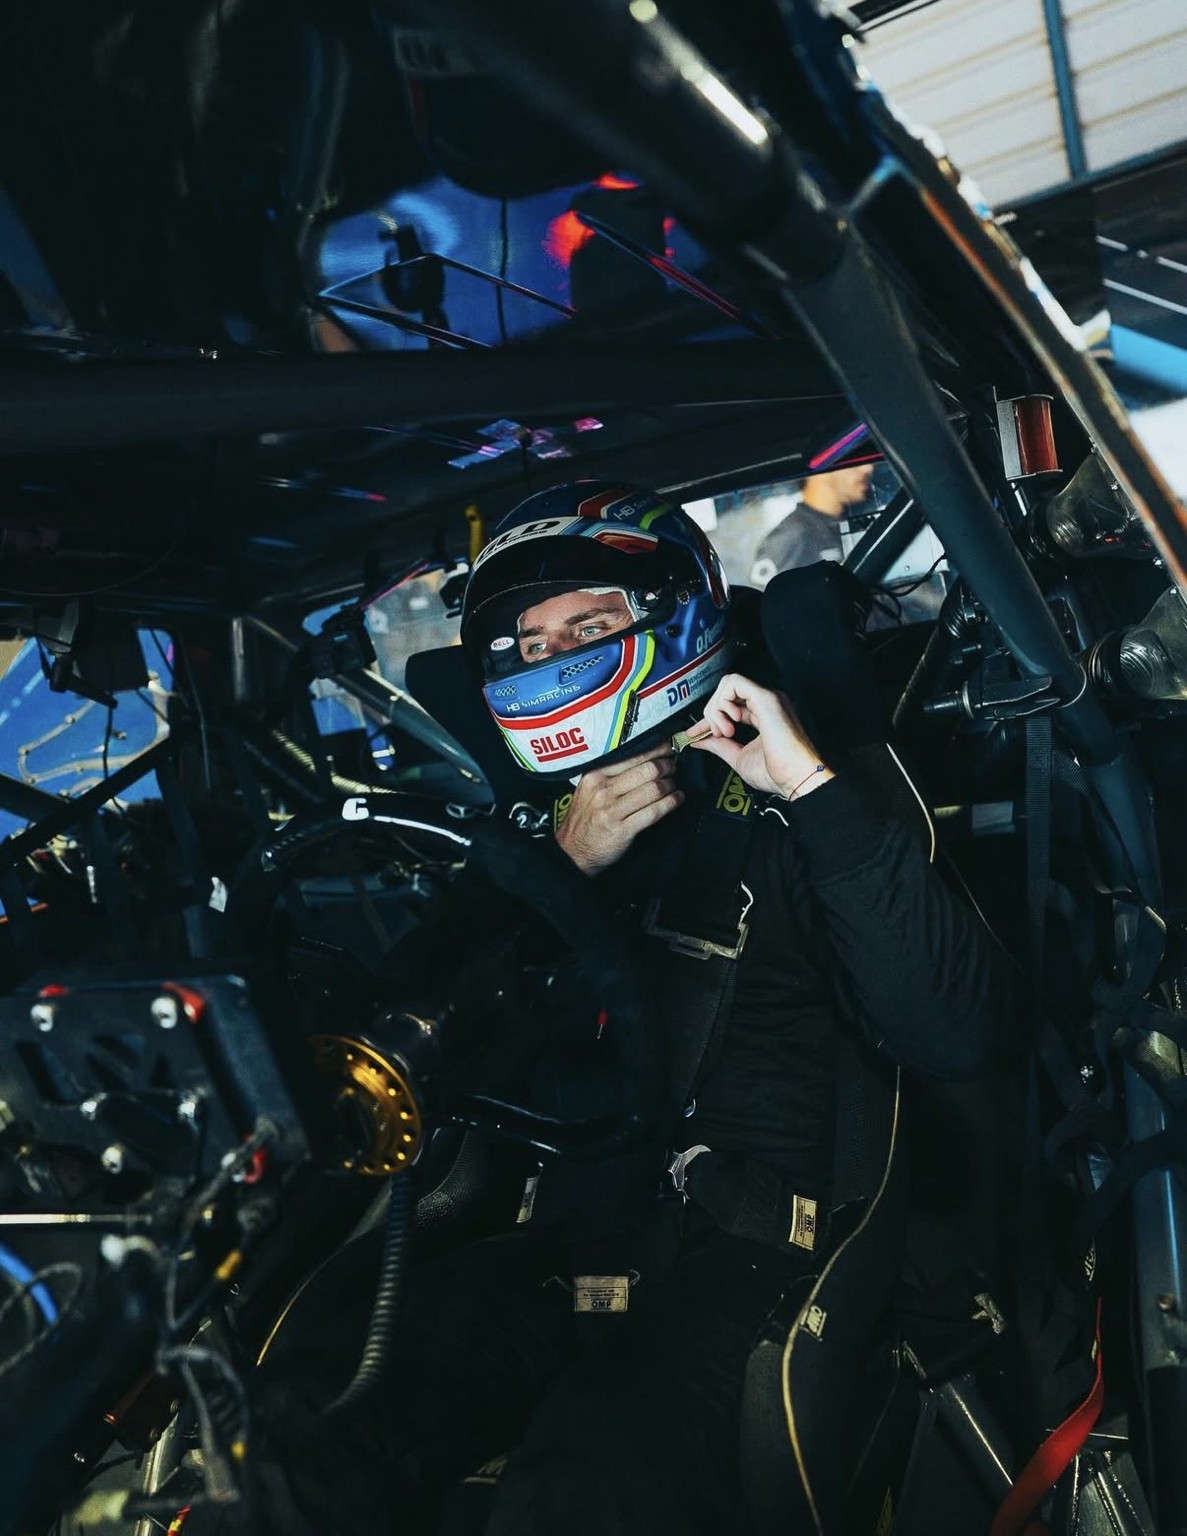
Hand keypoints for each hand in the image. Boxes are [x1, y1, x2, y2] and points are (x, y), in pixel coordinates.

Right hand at [555, 742, 683, 875]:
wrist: (573, 852)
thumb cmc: (585, 819)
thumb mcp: (589, 789)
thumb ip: (610, 773)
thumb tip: (644, 757)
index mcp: (595, 775)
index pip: (632, 754)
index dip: (656, 749)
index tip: (667, 748)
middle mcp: (603, 789)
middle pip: (648, 769)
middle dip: (668, 766)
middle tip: (674, 767)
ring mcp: (612, 810)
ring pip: (654, 789)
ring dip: (671, 785)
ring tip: (674, 785)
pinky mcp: (623, 829)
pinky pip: (655, 812)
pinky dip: (671, 803)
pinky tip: (677, 799)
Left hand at [689, 673, 833, 800]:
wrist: (795, 778)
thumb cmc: (778, 772)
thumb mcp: (738, 757)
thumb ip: (718, 745)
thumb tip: (698, 739)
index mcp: (762, 715)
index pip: (729, 706)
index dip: (709, 718)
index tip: (694, 732)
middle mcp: (765, 703)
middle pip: (726, 691)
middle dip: (712, 712)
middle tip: (718, 734)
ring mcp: (767, 698)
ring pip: (728, 683)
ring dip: (717, 708)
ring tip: (725, 731)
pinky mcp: (765, 697)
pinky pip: (733, 683)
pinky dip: (722, 702)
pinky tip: (730, 723)